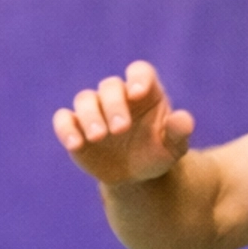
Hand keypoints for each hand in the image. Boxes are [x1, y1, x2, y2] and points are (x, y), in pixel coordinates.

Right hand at [52, 61, 193, 184]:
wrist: (136, 175)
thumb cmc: (157, 154)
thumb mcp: (173, 147)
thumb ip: (179, 133)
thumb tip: (183, 120)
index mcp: (144, 92)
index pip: (140, 72)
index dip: (138, 78)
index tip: (138, 93)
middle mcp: (117, 96)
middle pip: (110, 87)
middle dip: (113, 105)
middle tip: (120, 129)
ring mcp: (95, 110)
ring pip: (85, 99)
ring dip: (90, 116)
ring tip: (99, 136)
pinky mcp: (75, 126)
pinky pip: (64, 119)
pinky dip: (66, 128)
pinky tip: (75, 144)